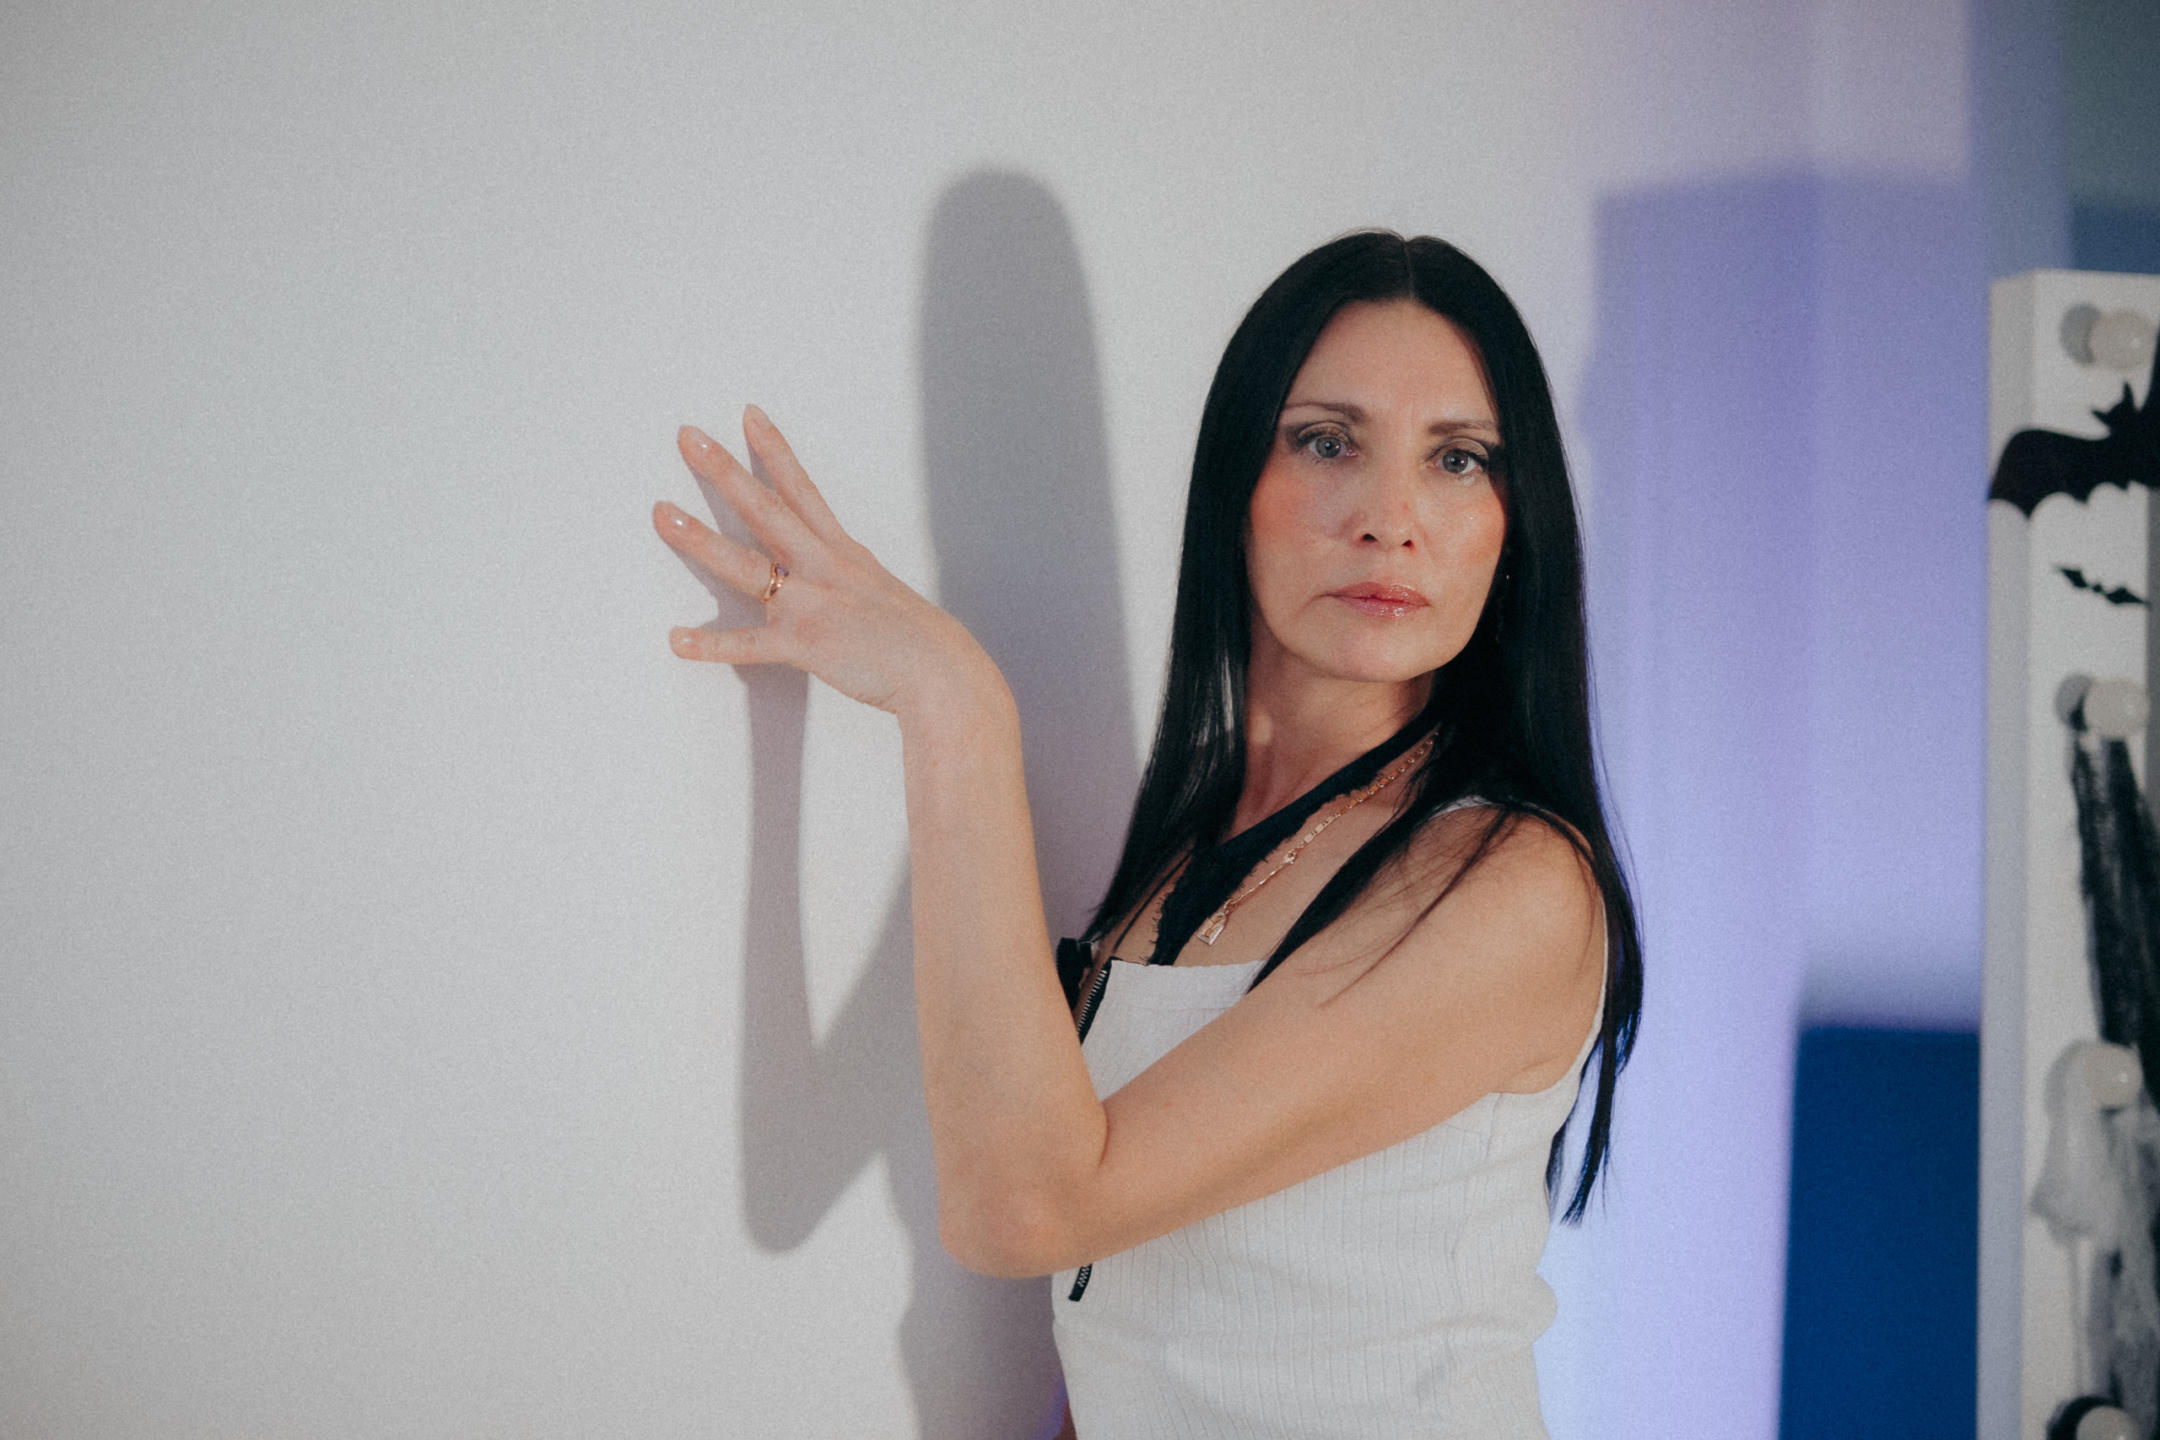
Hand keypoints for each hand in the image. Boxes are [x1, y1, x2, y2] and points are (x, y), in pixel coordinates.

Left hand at [653, 406, 989, 715]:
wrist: (941, 670)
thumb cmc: (917, 638)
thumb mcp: (881, 590)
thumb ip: (848, 576)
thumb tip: (833, 572)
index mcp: (841, 552)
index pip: (801, 489)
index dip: (774, 450)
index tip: (748, 415)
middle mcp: (823, 567)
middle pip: (765, 509)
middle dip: (723, 470)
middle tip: (687, 438)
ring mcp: (812, 604)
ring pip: (747, 565)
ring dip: (700, 540)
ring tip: (663, 515)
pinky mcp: (806, 644)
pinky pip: (749, 645)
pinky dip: (711, 646)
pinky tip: (677, 641)